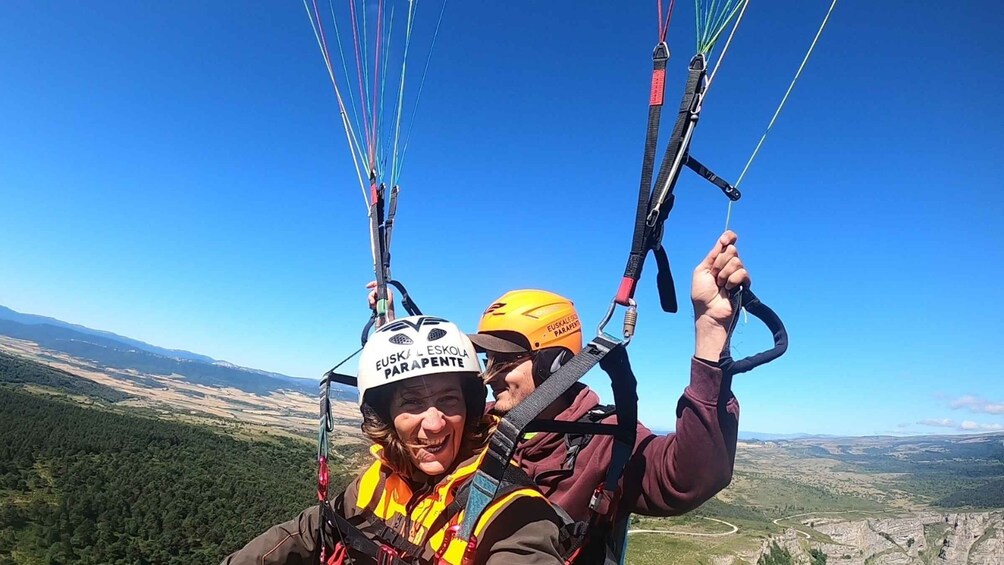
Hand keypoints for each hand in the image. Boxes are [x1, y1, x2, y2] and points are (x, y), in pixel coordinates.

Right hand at [365, 281, 395, 325]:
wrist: (386, 323)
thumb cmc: (386, 313)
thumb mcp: (383, 300)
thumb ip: (380, 292)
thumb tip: (376, 288)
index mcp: (388, 293)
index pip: (380, 285)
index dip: (374, 284)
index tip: (368, 287)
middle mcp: (385, 297)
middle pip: (374, 291)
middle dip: (371, 296)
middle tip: (373, 302)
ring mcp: (381, 302)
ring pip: (372, 297)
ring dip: (370, 301)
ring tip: (373, 307)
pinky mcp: (378, 308)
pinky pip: (371, 303)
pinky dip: (371, 305)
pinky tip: (373, 309)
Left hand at [692, 231, 749, 359]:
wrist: (709, 312)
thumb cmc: (701, 295)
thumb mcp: (701, 271)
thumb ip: (712, 255)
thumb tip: (723, 241)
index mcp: (716, 260)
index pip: (727, 243)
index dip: (728, 238)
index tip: (726, 239)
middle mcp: (727, 265)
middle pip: (731, 250)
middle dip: (719, 263)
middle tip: (714, 276)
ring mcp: (736, 273)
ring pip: (737, 261)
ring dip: (725, 274)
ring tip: (720, 285)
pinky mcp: (744, 283)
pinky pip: (742, 273)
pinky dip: (733, 280)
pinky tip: (728, 289)